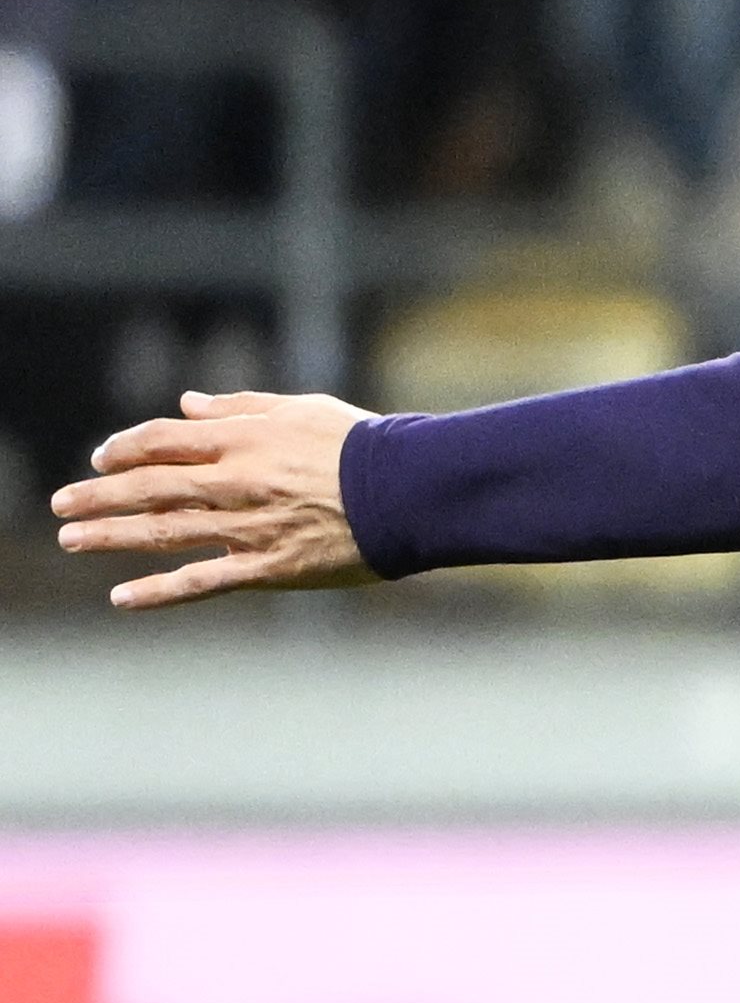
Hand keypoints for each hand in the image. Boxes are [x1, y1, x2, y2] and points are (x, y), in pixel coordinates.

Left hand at [52, 389, 374, 604]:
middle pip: (149, 486)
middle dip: (98, 495)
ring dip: (111, 536)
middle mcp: (236, 481)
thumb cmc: (365, 445)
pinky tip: (121, 597)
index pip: (163, 440)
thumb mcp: (301, 409)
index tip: (100, 458)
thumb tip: (188, 405)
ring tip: (72, 540)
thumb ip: (240, 406)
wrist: (414, 492)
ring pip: (163, 531)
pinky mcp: (269, 566)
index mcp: (243, 439)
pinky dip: (158, 590)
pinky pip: (203, 580)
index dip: (125, 448)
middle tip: (61, 506)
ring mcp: (249, 527)